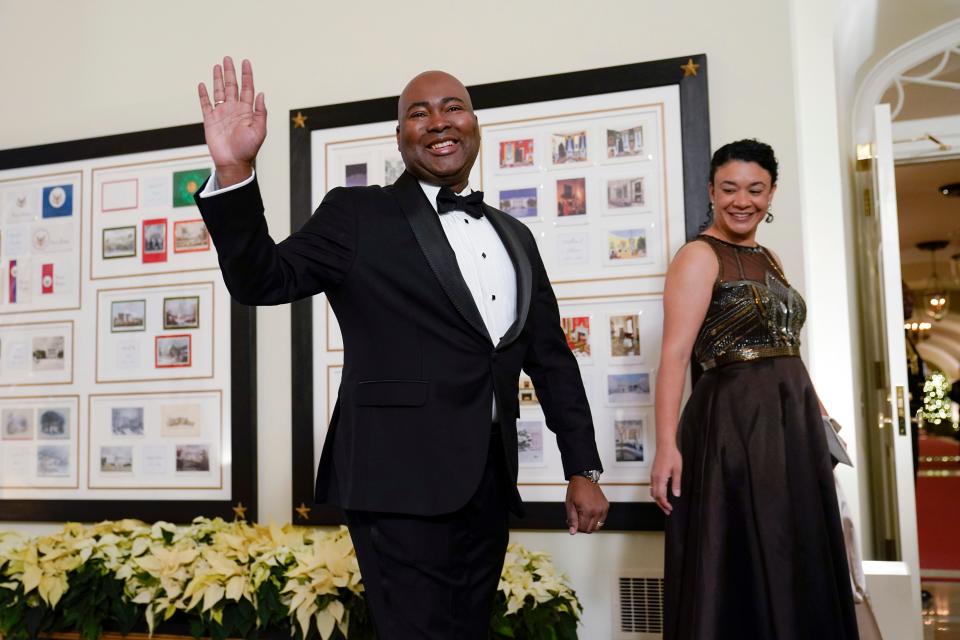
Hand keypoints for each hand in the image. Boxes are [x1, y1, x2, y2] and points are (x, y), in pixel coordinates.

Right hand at [197, 57, 266, 186]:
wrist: (233, 163)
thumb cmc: (248, 149)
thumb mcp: (259, 131)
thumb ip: (260, 112)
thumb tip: (261, 93)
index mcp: (247, 111)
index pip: (247, 88)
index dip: (247, 75)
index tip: (245, 62)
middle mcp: (234, 110)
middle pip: (232, 86)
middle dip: (230, 72)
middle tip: (228, 58)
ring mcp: (221, 114)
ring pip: (219, 92)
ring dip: (218, 79)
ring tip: (217, 66)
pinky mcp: (210, 120)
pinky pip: (206, 104)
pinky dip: (203, 95)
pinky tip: (202, 84)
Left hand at [565, 477, 608, 533]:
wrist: (585, 478)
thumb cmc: (576, 490)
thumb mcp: (570, 505)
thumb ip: (572, 520)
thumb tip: (573, 532)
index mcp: (587, 511)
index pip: (582, 529)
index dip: (576, 527)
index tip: (572, 520)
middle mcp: (597, 511)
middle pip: (590, 529)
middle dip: (582, 527)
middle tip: (577, 518)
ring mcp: (603, 509)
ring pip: (597, 526)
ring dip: (589, 524)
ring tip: (583, 516)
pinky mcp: (606, 507)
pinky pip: (601, 520)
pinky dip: (595, 519)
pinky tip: (590, 512)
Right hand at [651, 444, 681, 514]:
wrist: (665, 445)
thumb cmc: (672, 455)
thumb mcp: (677, 470)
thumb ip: (676, 483)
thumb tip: (676, 494)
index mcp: (660, 478)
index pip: (660, 496)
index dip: (665, 504)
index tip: (670, 509)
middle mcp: (654, 478)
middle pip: (655, 496)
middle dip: (661, 505)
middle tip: (668, 511)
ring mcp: (653, 476)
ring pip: (652, 492)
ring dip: (658, 500)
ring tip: (665, 505)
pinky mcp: (653, 473)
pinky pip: (652, 486)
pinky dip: (656, 493)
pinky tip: (662, 494)